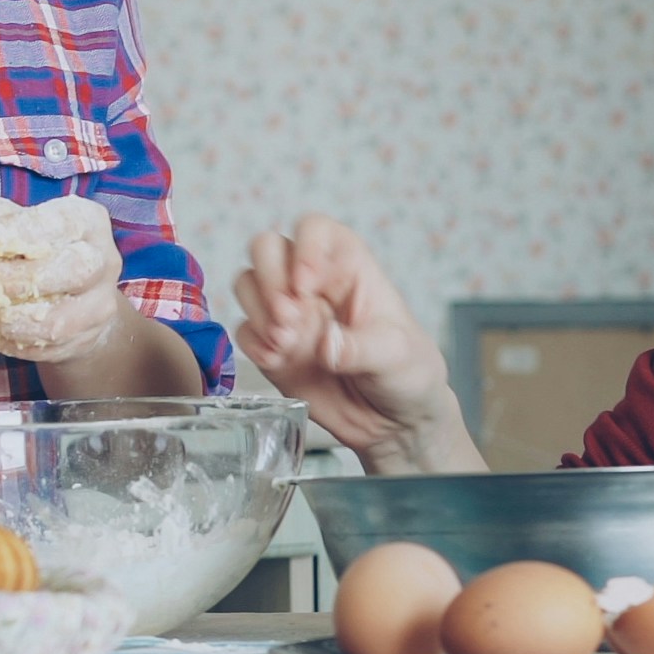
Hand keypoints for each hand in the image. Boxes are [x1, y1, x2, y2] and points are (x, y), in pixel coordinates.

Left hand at [0, 195, 123, 364]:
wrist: (76, 296)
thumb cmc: (39, 250)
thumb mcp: (21, 225)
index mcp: (88, 221)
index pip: (61, 224)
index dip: (21, 234)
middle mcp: (105, 261)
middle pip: (73, 270)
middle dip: (19, 279)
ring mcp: (100, 305)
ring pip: (59, 320)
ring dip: (13, 320)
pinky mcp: (87, 339)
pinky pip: (49, 348)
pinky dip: (15, 344)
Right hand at [230, 217, 479, 471]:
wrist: (395, 423)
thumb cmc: (408, 373)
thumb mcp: (397, 356)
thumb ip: (361, 349)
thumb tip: (325, 345)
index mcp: (349, 269)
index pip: (315, 230)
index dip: (304, 248)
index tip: (306, 285)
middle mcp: (313, 285)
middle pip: (268, 248)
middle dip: (269, 277)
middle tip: (289, 316)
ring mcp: (291, 315)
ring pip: (248, 284)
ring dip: (258, 309)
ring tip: (285, 341)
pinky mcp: (274, 348)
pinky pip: (245, 332)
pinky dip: (254, 343)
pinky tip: (277, 361)